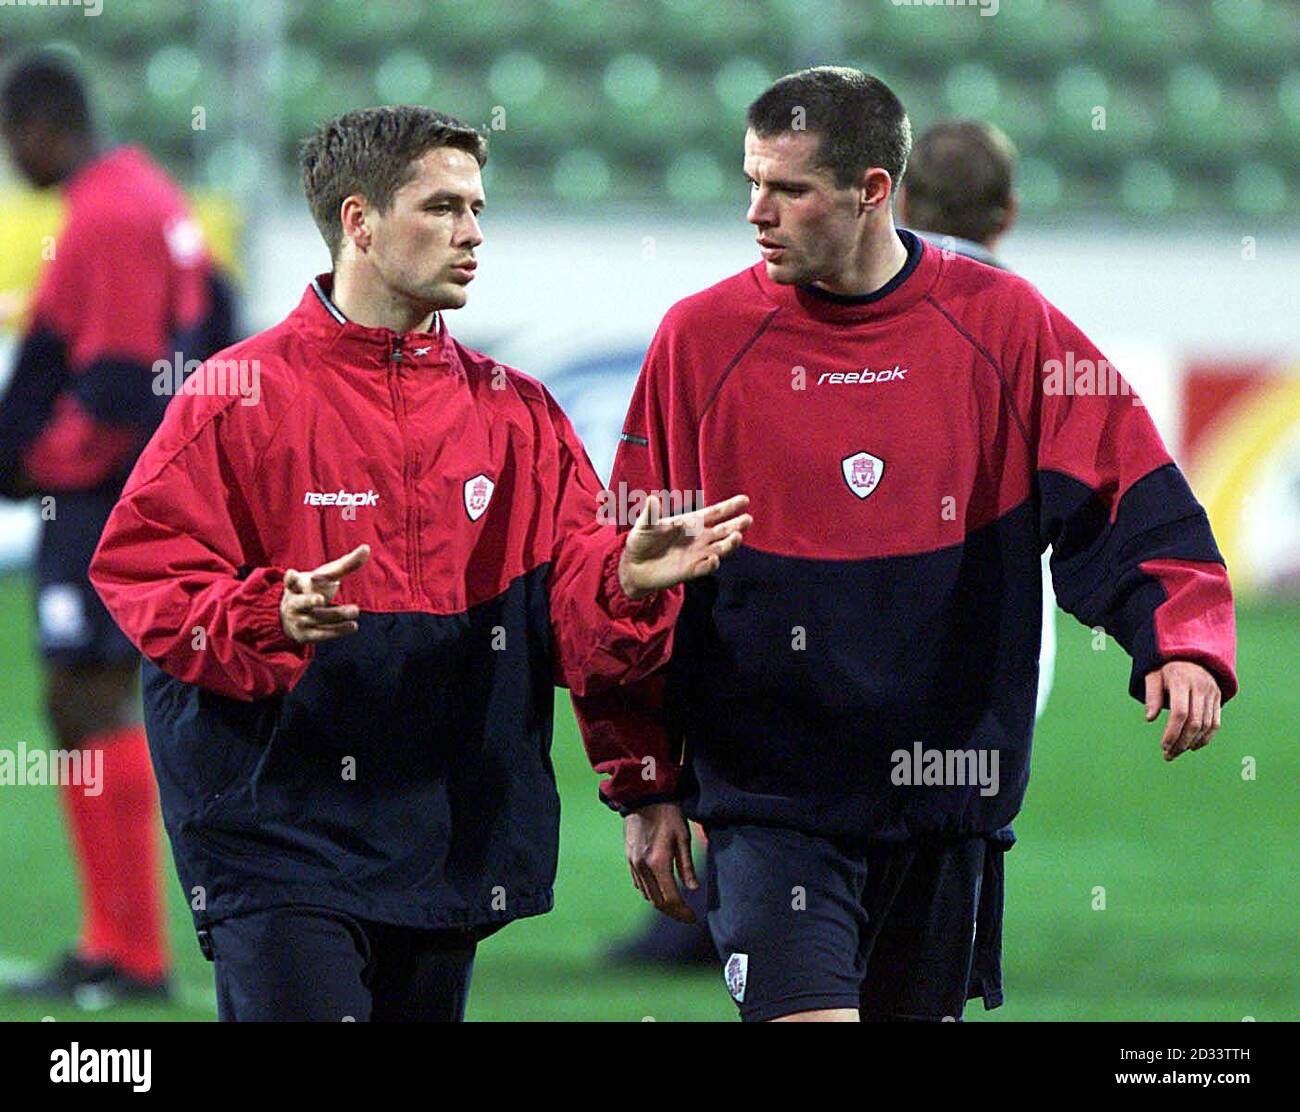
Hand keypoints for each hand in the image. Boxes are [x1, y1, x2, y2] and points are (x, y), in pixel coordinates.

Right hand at [280, 544, 369, 643]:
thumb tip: (367, 548)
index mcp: (296, 585)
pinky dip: (337, 631)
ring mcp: (298, 620)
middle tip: (321, 598)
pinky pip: (322, 634)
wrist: (291, 617)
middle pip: (301, 603)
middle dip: (310, 601)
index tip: (292, 574)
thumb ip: (346, 564)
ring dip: (336, 615)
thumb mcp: (325, 576)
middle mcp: (294, 603)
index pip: (290, 581)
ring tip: (355, 610)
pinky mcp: (305, 635)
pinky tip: (353, 626)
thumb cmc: (313, 589)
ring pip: (316, 618)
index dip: (291, 578)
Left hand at [618, 493, 751, 599]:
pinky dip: (711, 564)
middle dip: (737, 525)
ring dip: (730, 544)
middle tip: (748, 519)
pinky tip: (714, 559)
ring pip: (720, 549)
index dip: (729, 507)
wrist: (634, 566)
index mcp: (691, 523)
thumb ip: (650, 514)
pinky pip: (706, 568)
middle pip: (723, 531)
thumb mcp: (644, 525)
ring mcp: (697, 555)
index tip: (744, 500)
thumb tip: (651, 499)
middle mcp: (699, 538)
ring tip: (737, 537)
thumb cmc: (641, 541)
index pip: (714, 514)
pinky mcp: (691, 571)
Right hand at [624, 802, 698, 922]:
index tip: (692, 918)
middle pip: (657, 901)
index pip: (670, 898)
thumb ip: (686, 865)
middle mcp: (643, 867)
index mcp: (658, 863)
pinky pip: (639, 884)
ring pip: (647, 895)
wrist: (643, 796)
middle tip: (686, 915)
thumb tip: (692, 889)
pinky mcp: (628, 859)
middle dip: (673, 912)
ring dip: (661, 903)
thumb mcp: (683, 837)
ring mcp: (633, 864)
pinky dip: (650, 892)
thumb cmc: (668, 813)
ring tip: (676, 904)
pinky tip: (661, 889)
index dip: (682, 912)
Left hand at [1144, 660, 1221, 760]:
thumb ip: (1151, 696)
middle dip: (1181, 742)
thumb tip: (1149, 718)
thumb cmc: (1166, 667)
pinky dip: (1206, 737)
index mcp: (1181, 680)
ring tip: (1177, 752)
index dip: (1172, 732)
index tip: (1163, 746)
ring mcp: (1212, 693)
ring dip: (1192, 743)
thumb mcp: (1153, 675)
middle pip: (1194, 722)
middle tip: (1168, 755)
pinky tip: (1193, 746)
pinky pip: (1215, 723)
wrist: (1191, 654)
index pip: (1180, 712)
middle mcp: (1200, 687)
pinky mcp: (1218, 698)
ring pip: (1206, 725)